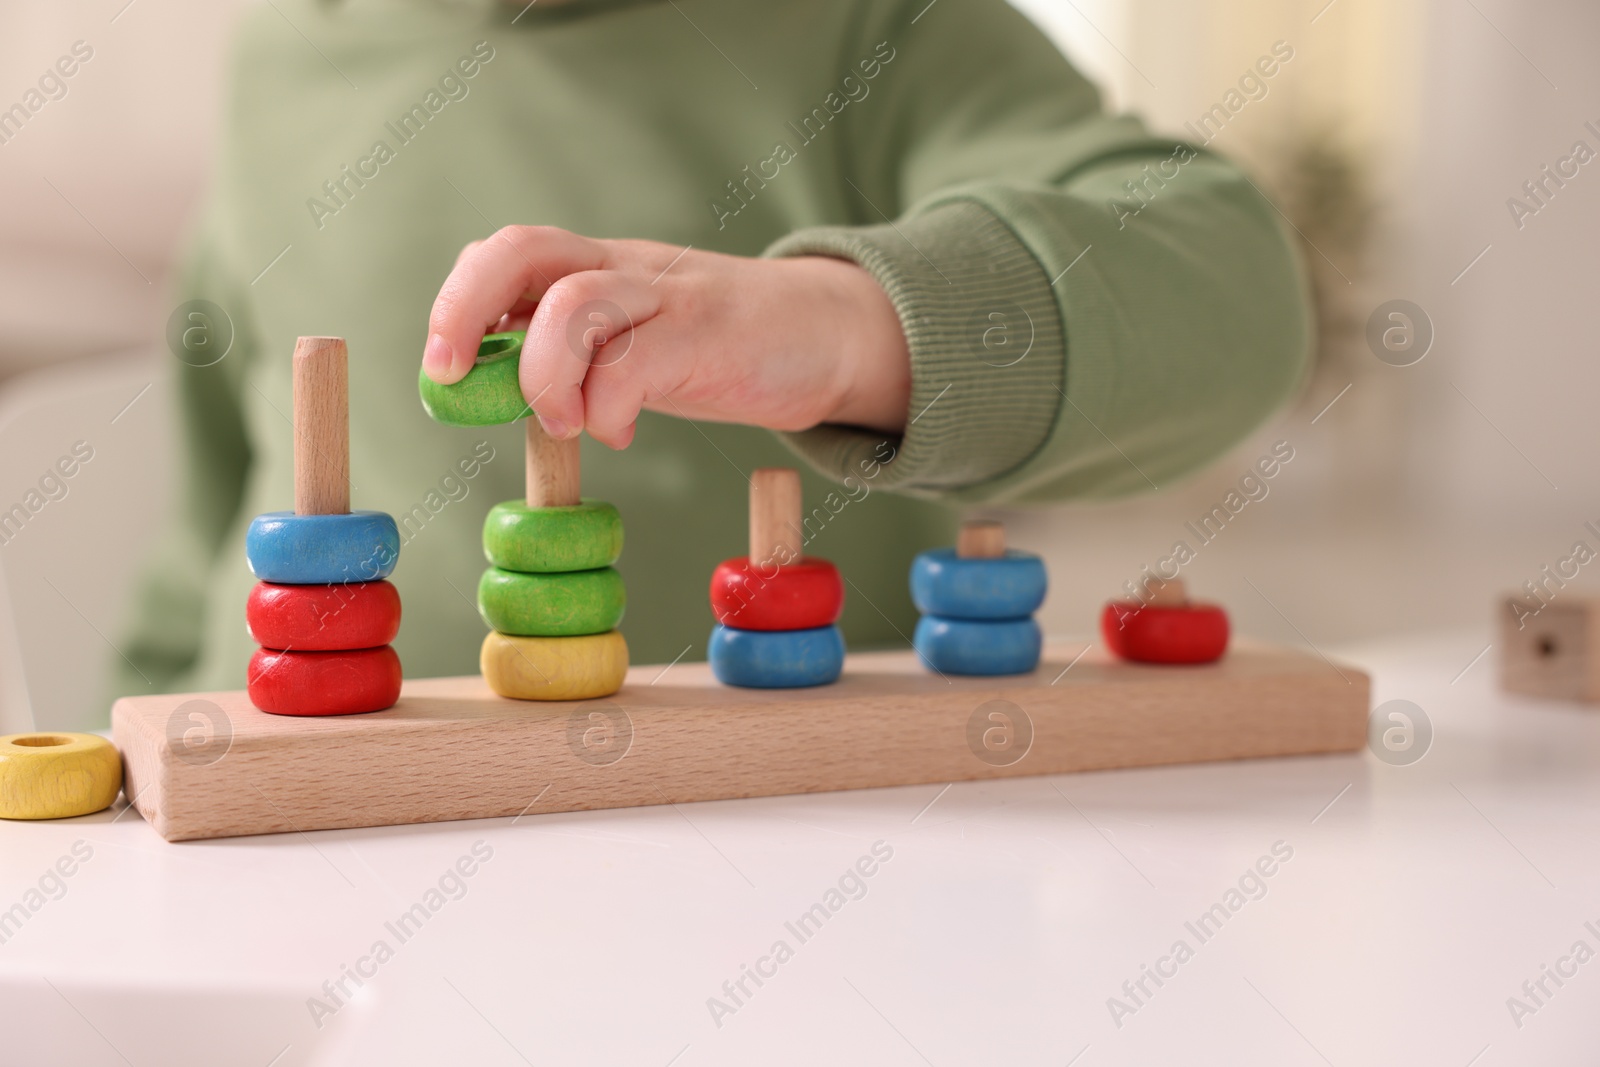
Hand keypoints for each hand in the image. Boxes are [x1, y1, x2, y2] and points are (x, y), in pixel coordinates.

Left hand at [421, 227, 911, 448]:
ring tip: (565, 424)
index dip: (458, 302)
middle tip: (455, 376)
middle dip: (465, 310)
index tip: (443, 368)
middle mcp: (623, 269)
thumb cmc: (721, 349)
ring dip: (544, 376)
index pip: (508, 255)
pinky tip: (621, 431)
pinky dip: (608, 406)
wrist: (829, 336)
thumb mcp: (635, 347)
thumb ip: (574, 359)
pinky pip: (634, 360)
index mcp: (598, 269)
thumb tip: (496, 396)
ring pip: (573, 303)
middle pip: (521, 250)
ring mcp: (667, 295)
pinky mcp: (708, 332)